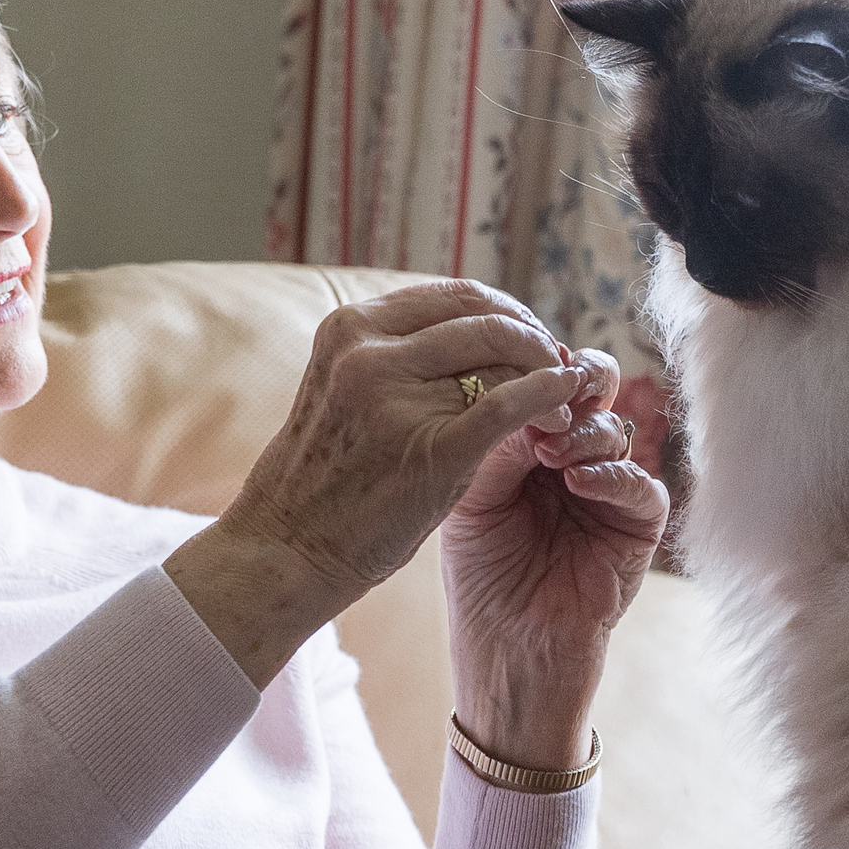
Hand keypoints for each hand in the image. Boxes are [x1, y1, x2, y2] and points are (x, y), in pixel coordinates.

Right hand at [167, 281, 590, 685]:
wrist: (284, 551)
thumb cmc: (321, 481)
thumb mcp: (343, 392)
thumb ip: (398, 359)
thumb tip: (480, 336)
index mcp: (349, 329)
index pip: (455, 296)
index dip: (507, 313)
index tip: (531, 340)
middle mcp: (368, 351)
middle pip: (485, 318)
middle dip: (535, 339)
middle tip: (558, 369)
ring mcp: (395, 397)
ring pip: (502, 355)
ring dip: (546, 372)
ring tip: (562, 403)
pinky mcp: (429, 448)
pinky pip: (507, 404)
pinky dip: (546, 396)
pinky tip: (564, 406)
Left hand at [440, 345, 667, 770]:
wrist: (507, 656)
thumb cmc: (480, 581)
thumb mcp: (470, 500)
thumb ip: (493, 443)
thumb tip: (521, 386)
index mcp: (530, 444)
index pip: (545, 383)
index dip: (536, 369)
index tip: (515, 366)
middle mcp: (573, 458)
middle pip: (594, 390)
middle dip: (576, 381)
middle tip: (552, 387)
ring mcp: (609, 490)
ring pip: (617, 430)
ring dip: (585, 432)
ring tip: (550, 452)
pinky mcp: (638, 528)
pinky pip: (642, 486)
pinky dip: (612, 475)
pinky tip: (577, 482)